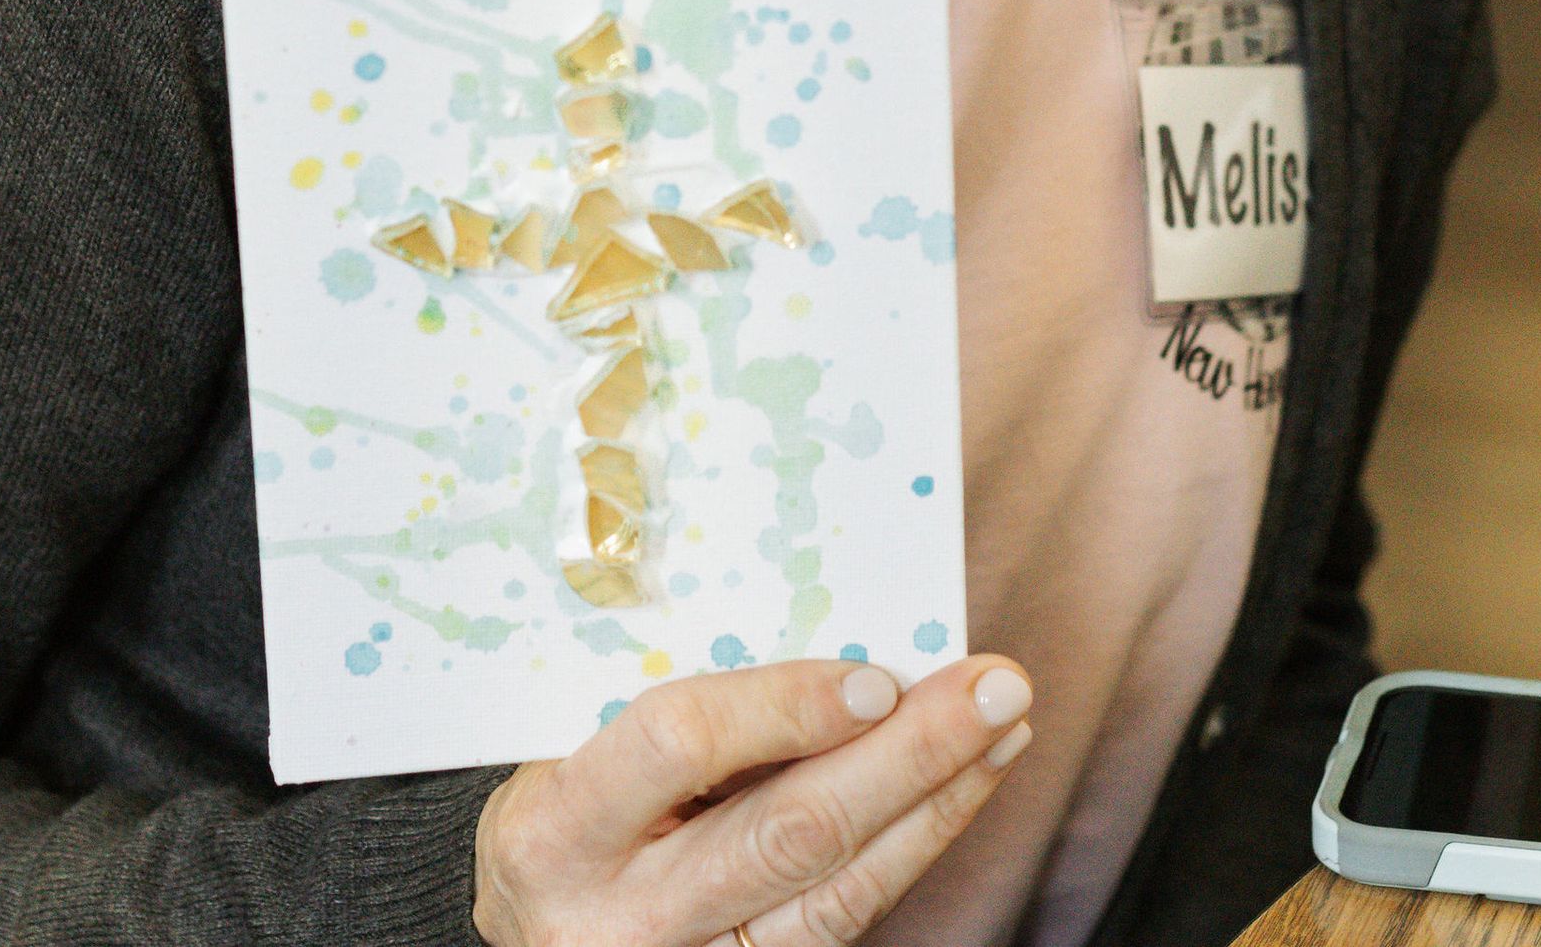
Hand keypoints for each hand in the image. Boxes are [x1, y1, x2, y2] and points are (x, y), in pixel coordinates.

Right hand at [472, 650, 1032, 944]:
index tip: (875, 677)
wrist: (536, 932)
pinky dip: (911, 847)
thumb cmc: (561, 805)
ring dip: (937, 803)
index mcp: (555, 831)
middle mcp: (620, 920)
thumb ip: (664, 696)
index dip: (781, 707)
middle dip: (909, 757)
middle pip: (789, 834)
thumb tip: (822, 624)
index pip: (677, 747)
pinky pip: (844, 923)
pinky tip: (955, 790)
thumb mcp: (568, 743)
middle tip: (993, 687)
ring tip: (1004, 729)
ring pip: (838, 895)